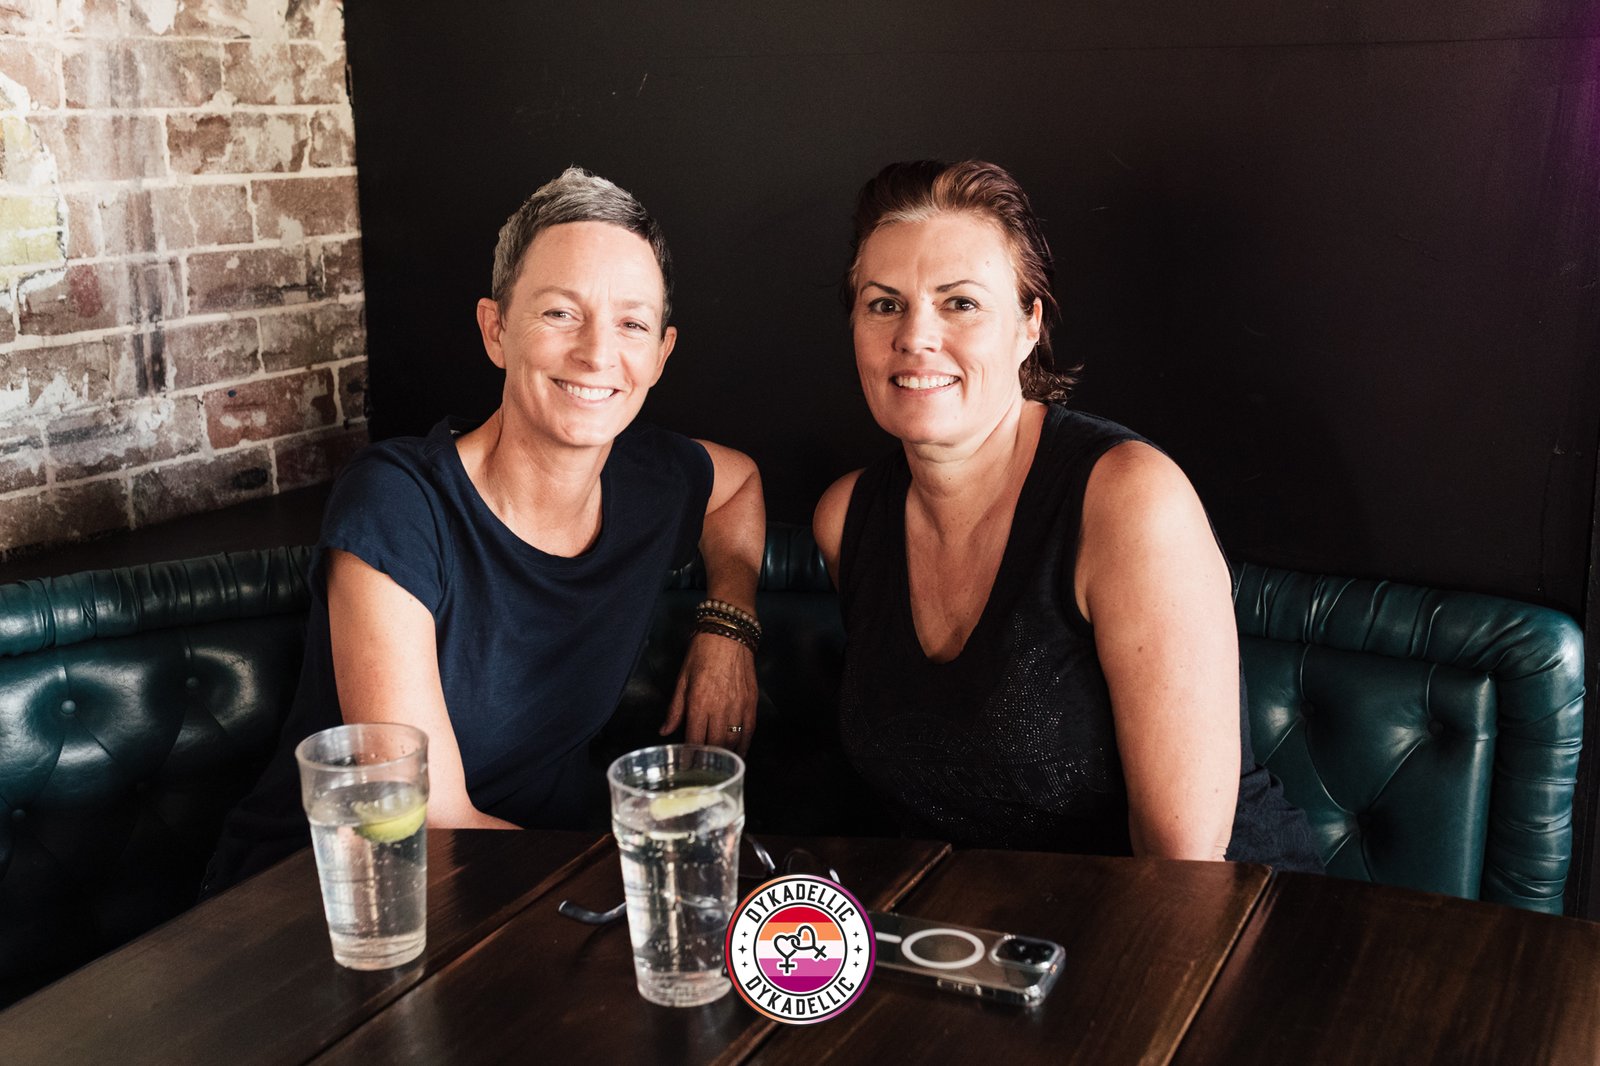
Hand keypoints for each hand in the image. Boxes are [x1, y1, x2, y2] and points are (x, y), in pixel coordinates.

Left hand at [660, 631, 757, 755]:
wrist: (729, 633)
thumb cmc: (701, 653)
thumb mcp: (682, 679)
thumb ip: (675, 709)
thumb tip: (664, 731)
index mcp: (699, 702)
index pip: (694, 739)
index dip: (690, 756)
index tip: (687, 765)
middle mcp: (720, 708)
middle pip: (715, 744)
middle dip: (708, 759)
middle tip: (702, 767)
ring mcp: (739, 706)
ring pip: (733, 741)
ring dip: (726, 754)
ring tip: (719, 763)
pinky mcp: (751, 702)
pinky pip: (749, 730)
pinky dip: (744, 744)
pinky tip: (739, 752)